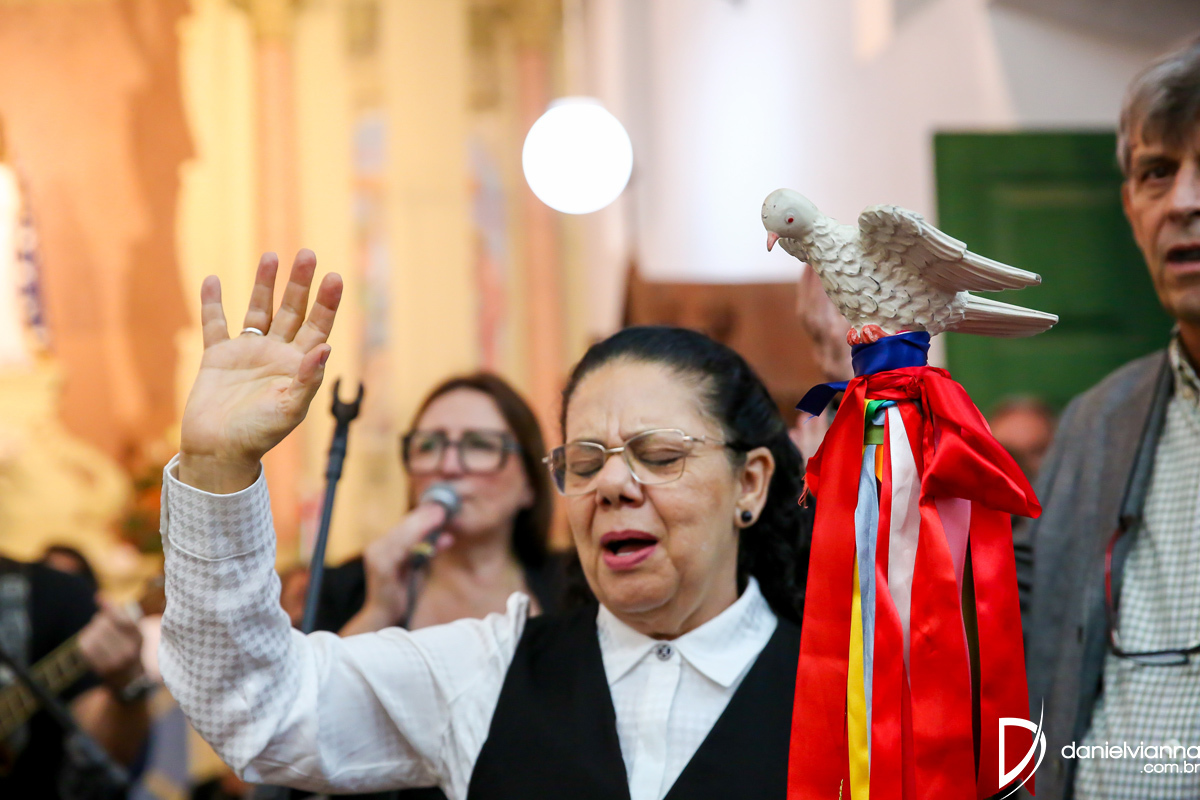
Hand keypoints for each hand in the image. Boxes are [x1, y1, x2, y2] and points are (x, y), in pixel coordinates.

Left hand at [77, 601, 143, 691]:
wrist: (132, 681)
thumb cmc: (131, 648)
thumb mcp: (133, 630)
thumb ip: (117, 613)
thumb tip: (98, 596)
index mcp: (139, 637)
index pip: (119, 617)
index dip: (107, 606)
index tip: (99, 598)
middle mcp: (128, 650)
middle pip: (103, 624)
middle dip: (100, 621)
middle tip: (104, 625)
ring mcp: (114, 661)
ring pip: (92, 634)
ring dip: (92, 631)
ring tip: (98, 635)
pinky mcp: (100, 669)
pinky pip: (84, 647)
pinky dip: (85, 641)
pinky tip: (92, 643)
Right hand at [179, 250, 341, 492]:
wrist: (219, 451)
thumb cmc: (259, 435)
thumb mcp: (290, 409)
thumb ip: (307, 379)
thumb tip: (325, 348)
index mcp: (298, 366)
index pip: (318, 327)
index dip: (327, 303)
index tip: (335, 277)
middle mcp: (276, 354)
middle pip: (291, 311)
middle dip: (299, 284)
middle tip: (307, 254)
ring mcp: (247, 353)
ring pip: (258, 310)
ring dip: (264, 284)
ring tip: (271, 256)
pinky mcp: (218, 357)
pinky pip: (215, 324)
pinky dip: (213, 303)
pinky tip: (213, 280)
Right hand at [344, 504, 451, 633]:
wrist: (385, 615)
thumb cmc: (403, 592)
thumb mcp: (419, 568)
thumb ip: (430, 551)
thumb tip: (448, 536)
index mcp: (384, 545)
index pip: (405, 525)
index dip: (423, 515)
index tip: (441, 507)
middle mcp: (377, 547)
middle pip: (403, 526)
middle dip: (424, 516)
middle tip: (443, 508)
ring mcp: (376, 556)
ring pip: (402, 534)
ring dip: (422, 524)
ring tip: (439, 515)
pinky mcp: (381, 566)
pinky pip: (400, 548)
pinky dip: (415, 538)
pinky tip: (430, 534)